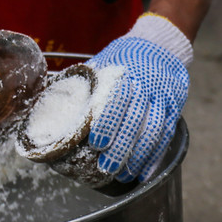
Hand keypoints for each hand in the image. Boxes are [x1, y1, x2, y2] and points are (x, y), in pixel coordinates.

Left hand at [87, 14, 190, 182]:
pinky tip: (145, 172)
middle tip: (106, 169)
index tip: (96, 144)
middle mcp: (146, 85)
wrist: (160, 46)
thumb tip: (47, 106)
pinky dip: (156, 155)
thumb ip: (84, 85)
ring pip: (154, 130)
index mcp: (124, 74)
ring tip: (124, 175)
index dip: (107, 123)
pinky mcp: (174, 107)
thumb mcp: (103, 62)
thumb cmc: (123, 58)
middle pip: (136, 120)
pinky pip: (166, 134)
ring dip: (139, 156)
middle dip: (121, 148)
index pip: (117, 99)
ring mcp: (163, 97)